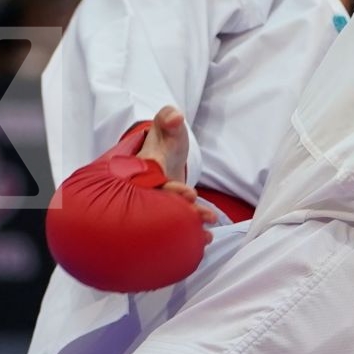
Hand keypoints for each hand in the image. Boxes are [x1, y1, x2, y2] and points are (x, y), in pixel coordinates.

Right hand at [140, 106, 216, 223]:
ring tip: (207, 232)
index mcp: (145, 166)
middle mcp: (147, 186)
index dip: (171, 190)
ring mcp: (156, 199)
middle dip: (182, 212)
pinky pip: (174, 220)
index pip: (153, 180)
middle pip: (160, 203)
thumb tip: (174, 117)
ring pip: (167, 215)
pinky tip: (205, 237)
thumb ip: (168, 117)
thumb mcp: (167, 124)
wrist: (164, 153)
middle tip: (206, 218)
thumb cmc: (165, 138)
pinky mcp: (166, 209)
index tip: (192, 195)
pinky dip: (189, 229)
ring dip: (187, 224)